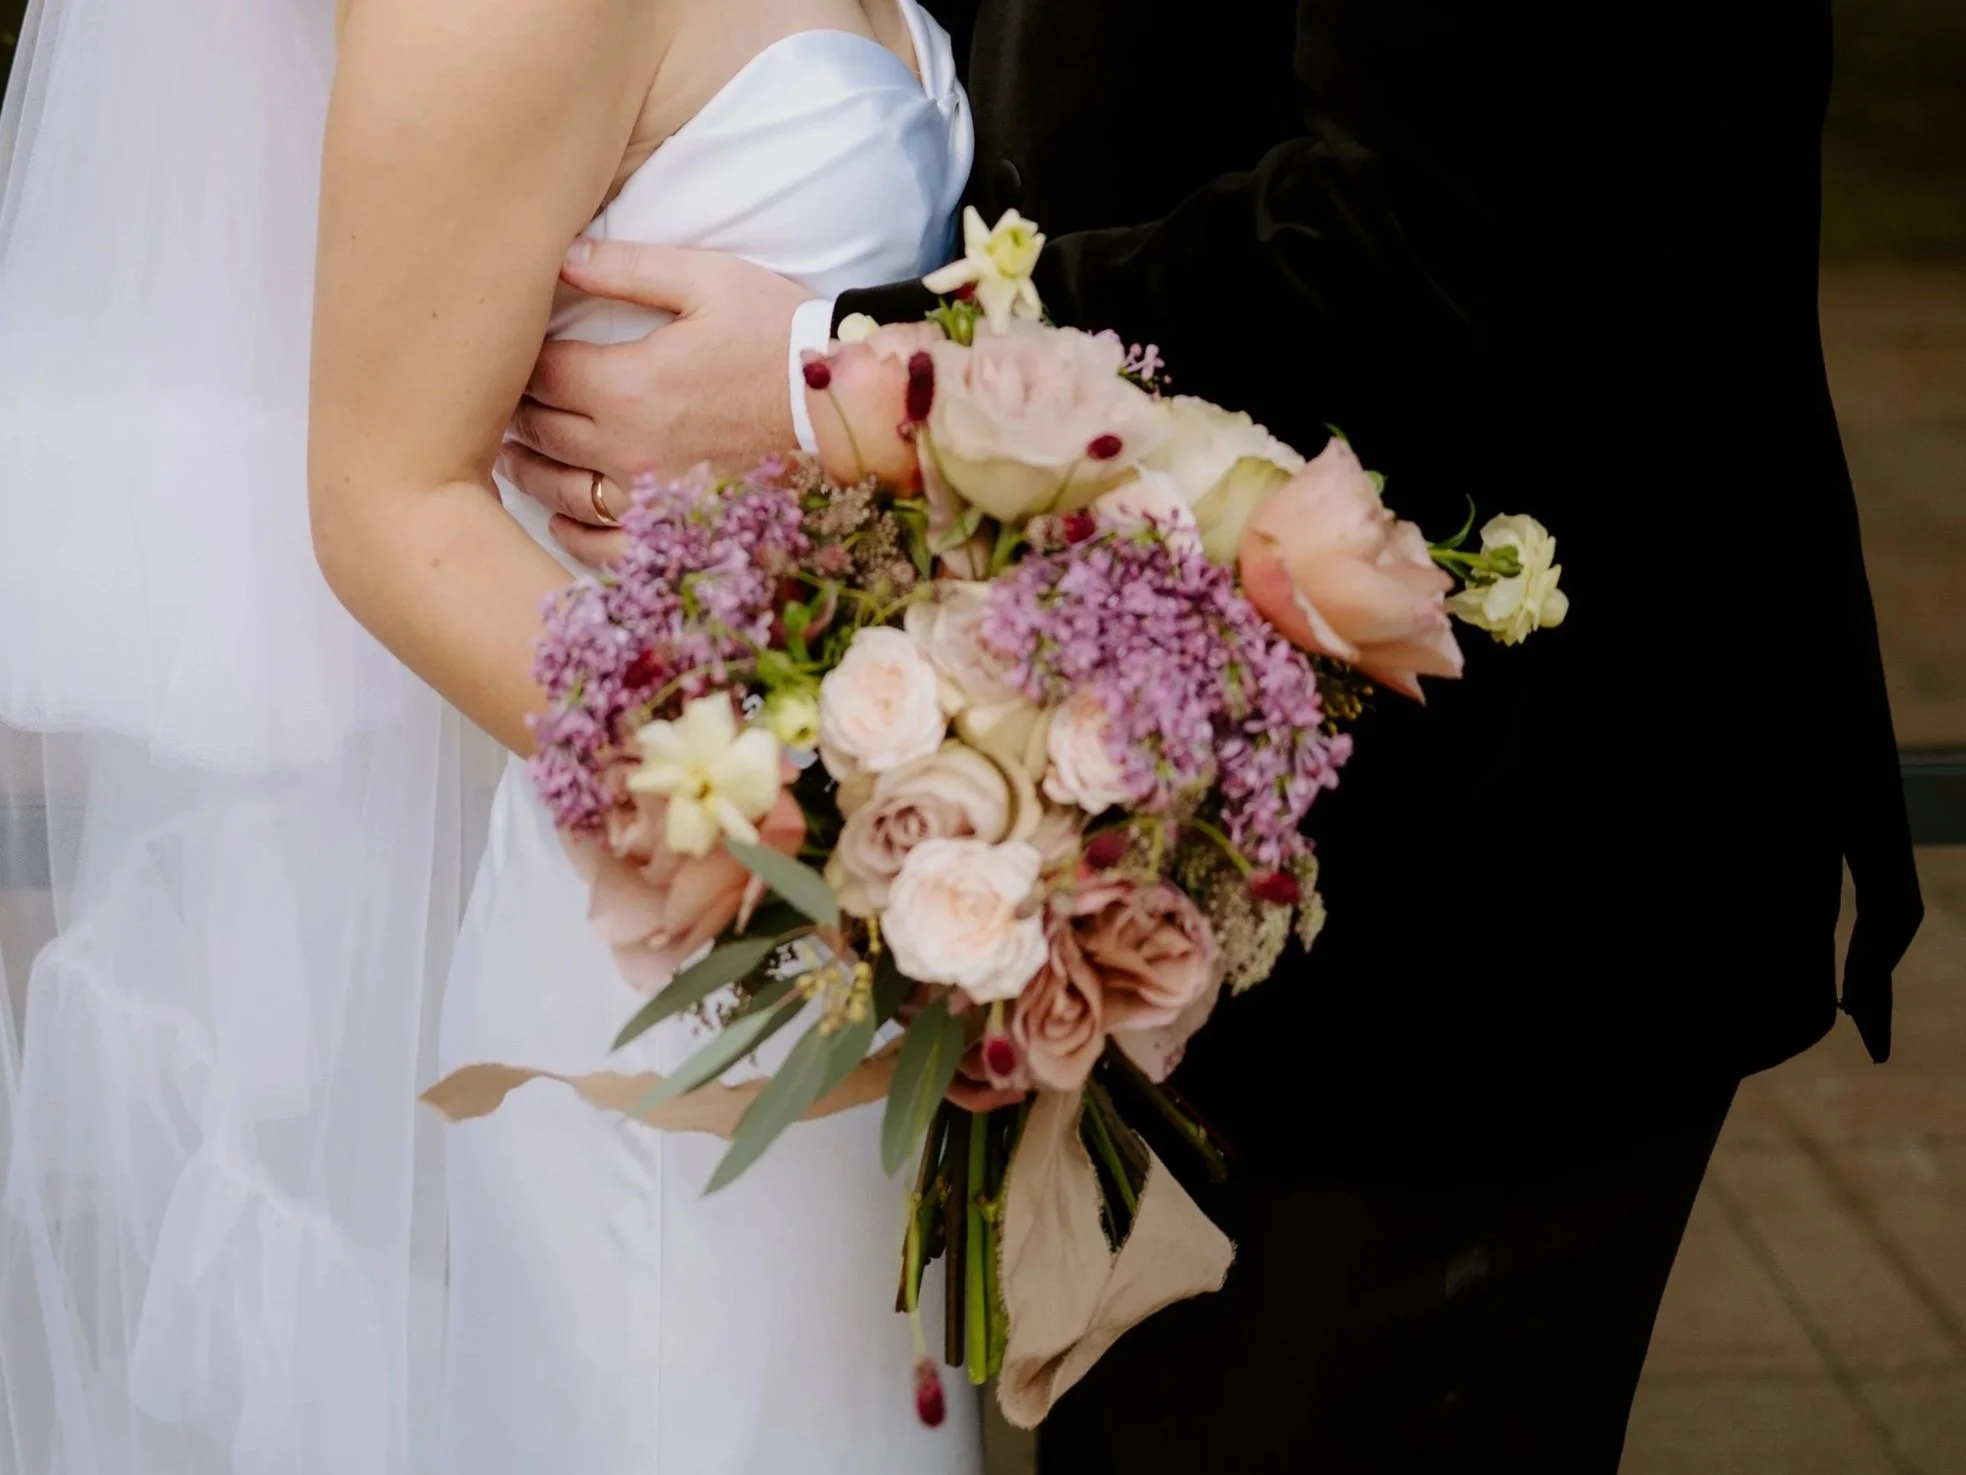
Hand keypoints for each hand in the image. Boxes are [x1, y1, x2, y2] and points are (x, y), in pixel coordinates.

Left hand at [503, 240, 815, 565]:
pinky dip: (571, 530)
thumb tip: (560, 255)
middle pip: (535, 431)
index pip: (535, 373)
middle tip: (504, 395)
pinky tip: (564, 512)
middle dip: (514, 409)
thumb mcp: (710, 281)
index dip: (516, 357)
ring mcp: (645, 499)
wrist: (846, 414)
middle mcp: (623, 448)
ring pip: (555, 490)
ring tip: (517, 448)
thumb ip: (629, 267)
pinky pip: (600, 545)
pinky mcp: (672, 532)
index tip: (514, 347)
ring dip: (528, 467)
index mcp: (624, 383)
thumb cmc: (781, 340)